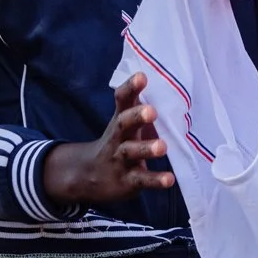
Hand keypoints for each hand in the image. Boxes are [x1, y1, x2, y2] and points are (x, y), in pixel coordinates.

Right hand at [42, 73, 175, 204]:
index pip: (122, 100)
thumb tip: (165, 85)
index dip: (130, 88)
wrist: (89, 176)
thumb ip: (138, 107)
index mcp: (120, 120)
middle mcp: (118, 138)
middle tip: (151, 111)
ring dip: (146, 149)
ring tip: (162, 147)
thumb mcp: (123, 124)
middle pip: (123, 124)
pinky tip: (169, 179)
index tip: (141, 76)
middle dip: (136, 116)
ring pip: (131, 152)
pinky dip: (155, 180)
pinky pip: (141, 180)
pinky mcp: (128, 181)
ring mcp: (121, 160)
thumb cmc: (118, 143)